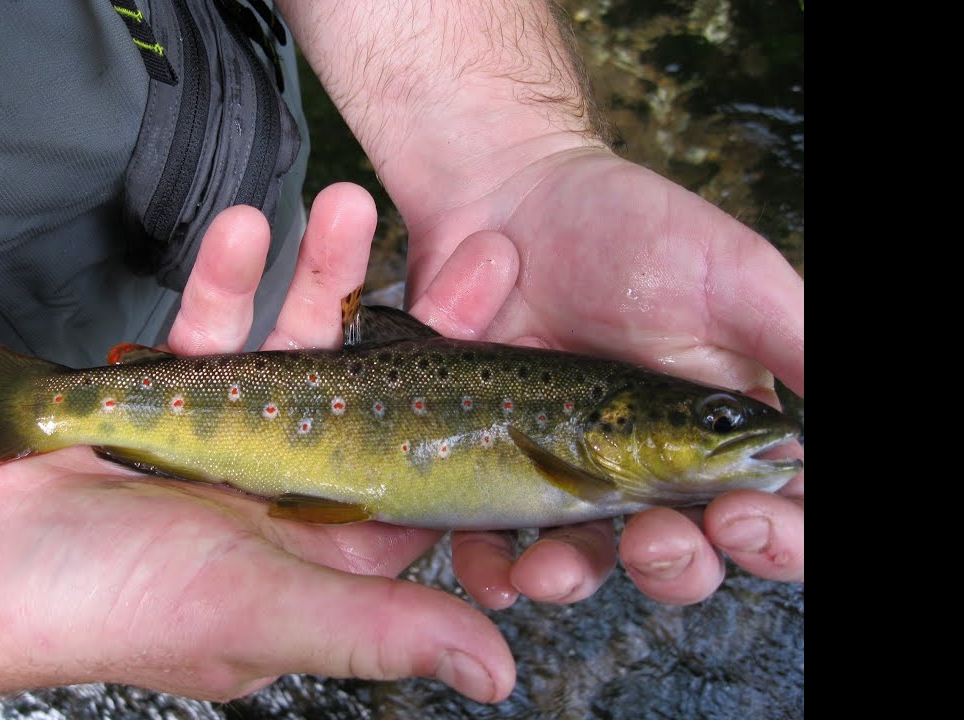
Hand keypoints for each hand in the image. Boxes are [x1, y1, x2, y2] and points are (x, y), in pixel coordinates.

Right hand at [0, 184, 521, 712]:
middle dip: (423, 322)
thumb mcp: (262, 615)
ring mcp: (235, 434)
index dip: (477, 416)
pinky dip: (226, 279)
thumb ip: (379, 628)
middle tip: (485, 253)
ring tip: (350, 205)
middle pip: (376, 395)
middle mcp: (290, 489)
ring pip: (295, 344)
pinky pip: (211, 326)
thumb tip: (499, 673)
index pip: (424, 475)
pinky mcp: (173, 392)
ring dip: (320, 275)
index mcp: (326, 548)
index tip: (523, 352)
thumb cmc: (117, 607)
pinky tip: (243, 229)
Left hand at [274, 0, 800, 609]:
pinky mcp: (498, 473)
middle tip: (654, 538)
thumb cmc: (633, 230)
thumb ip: (798, 345)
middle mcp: (652, 469)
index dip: (775, 540)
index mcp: (722, 433)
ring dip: (574, 580)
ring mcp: (570, 476)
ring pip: (586, 563)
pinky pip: (495, 543)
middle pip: (682, 559)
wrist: (509, 200)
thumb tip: (817, 437)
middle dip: (675, 566)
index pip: (775, 517)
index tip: (744, 516)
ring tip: (549, 568)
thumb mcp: (735, 276)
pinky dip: (493, 568)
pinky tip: (494, 568)